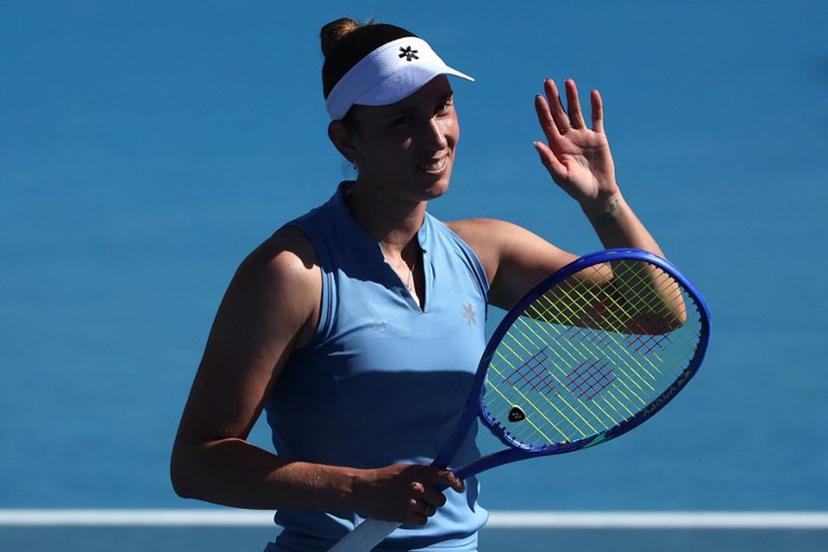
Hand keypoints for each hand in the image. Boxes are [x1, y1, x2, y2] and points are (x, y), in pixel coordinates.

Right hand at [351, 464, 463, 525]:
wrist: (363, 490)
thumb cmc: (384, 478)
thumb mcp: (404, 469)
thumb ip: (423, 473)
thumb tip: (441, 477)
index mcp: (418, 472)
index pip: (445, 476)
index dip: (456, 482)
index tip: (459, 487)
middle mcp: (417, 486)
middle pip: (440, 499)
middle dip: (434, 500)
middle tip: (424, 497)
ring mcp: (411, 501)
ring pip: (431, 510)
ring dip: (425, 509)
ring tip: (411, 504)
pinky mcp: (405, 515)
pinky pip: (422, 520)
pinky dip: (418, 518)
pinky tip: (408, 511)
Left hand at [533, 78, 619, 208]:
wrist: (597, 193)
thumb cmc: (576, 188)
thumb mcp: (560, 176)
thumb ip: (548, 160)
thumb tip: (536, 143)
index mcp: (557, 146)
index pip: (548, 124)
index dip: (542, 110)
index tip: (538, 97)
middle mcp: (568, 138)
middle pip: (559, 113)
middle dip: (554, 98)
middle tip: (548, 81)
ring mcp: (583, 136)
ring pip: (576, 112)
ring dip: (572, 97)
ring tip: (568, 81)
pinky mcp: (598, 137)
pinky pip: (597, 118)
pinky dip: (596, 106)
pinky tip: (593, 94)